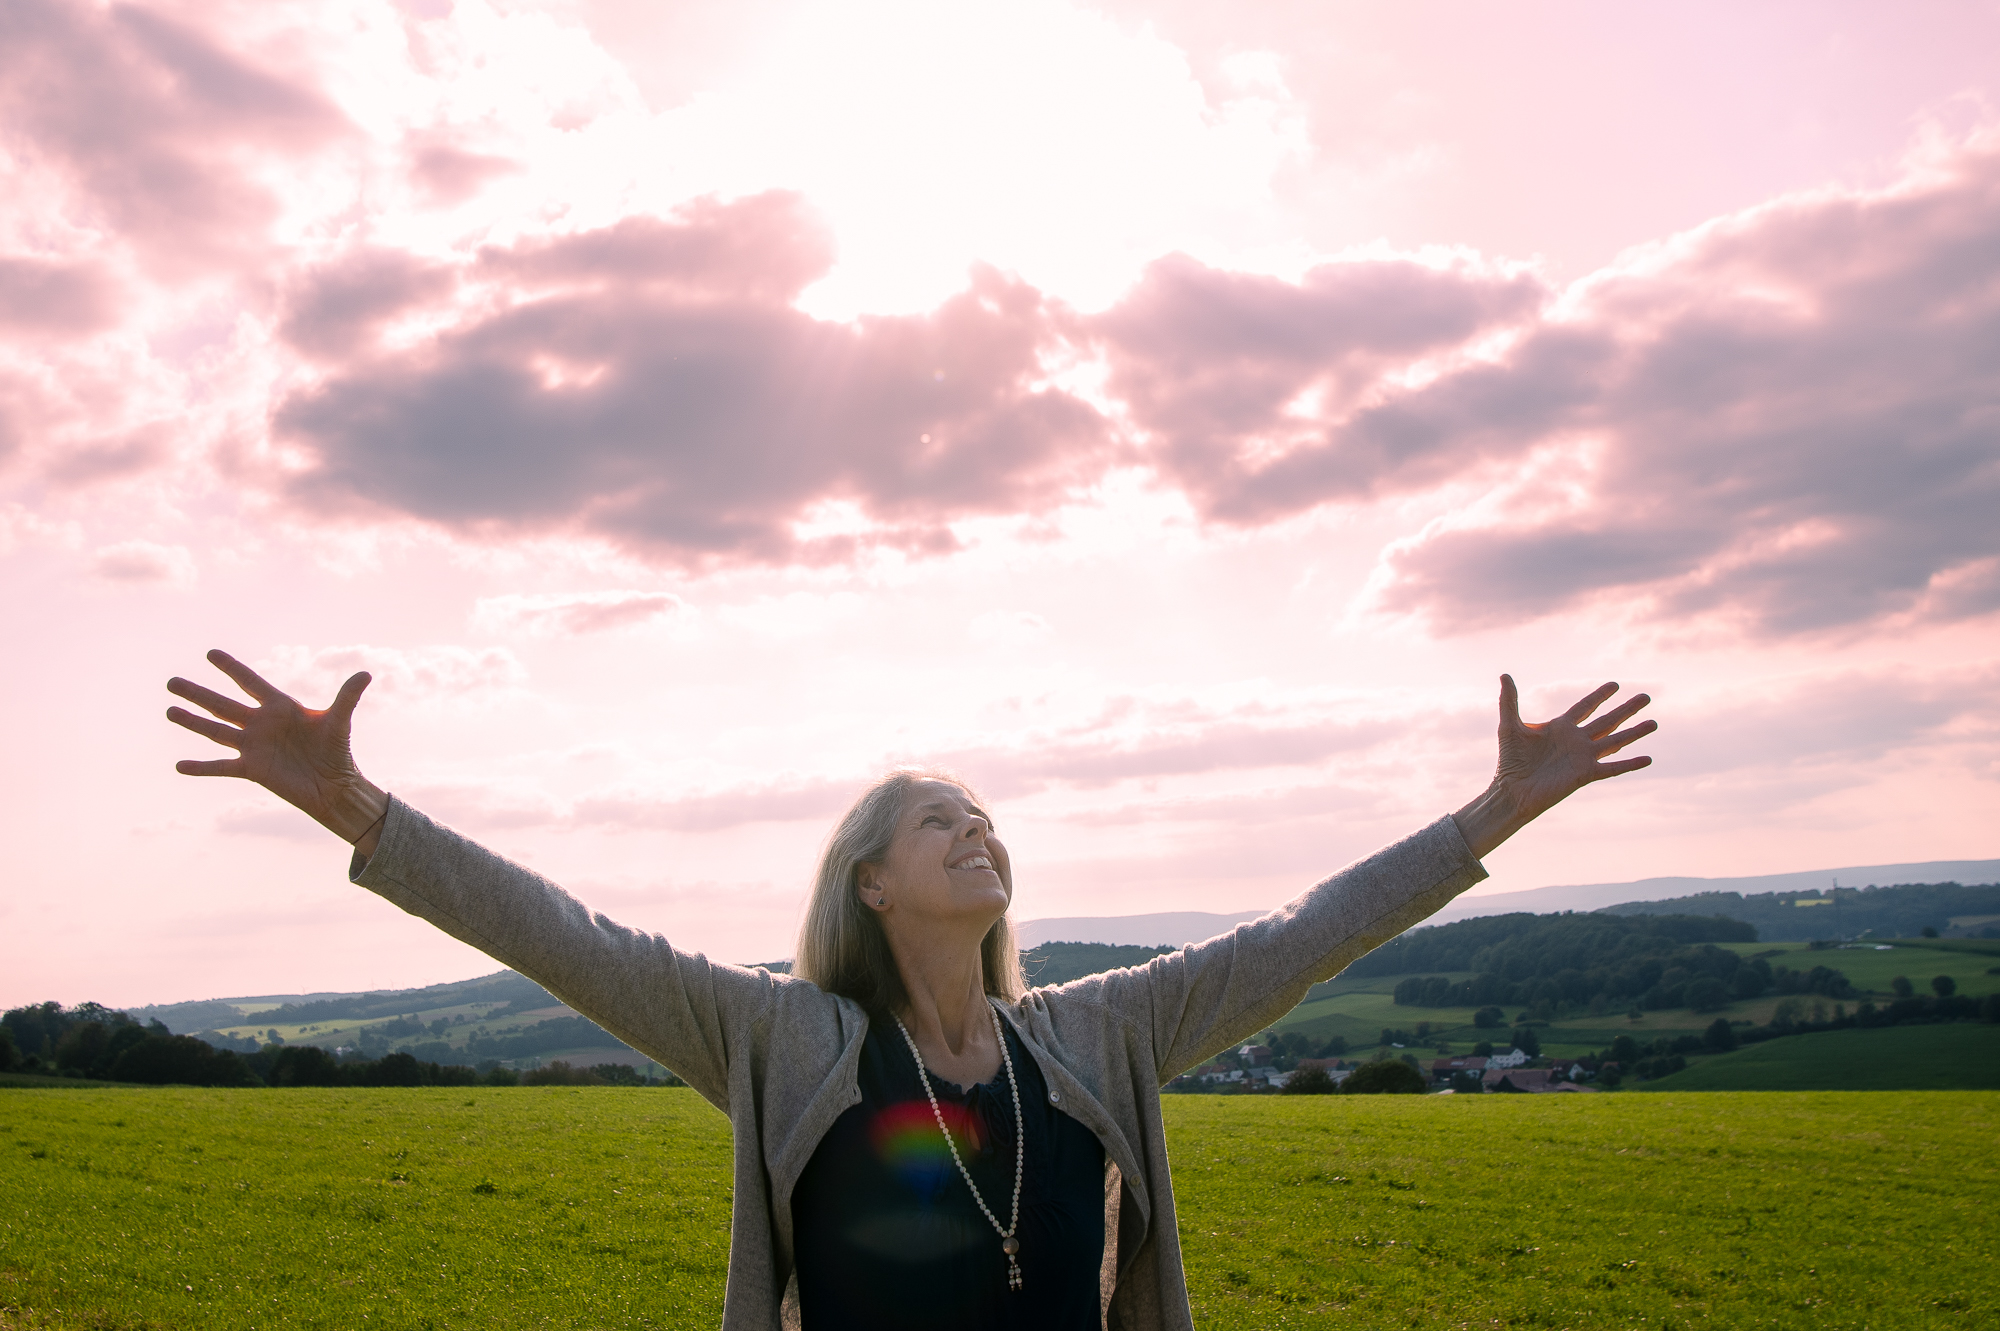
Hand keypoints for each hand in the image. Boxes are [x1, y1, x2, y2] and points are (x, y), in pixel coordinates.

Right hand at [166, 649, 388, 851]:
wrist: (334, 786)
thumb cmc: (337, 750)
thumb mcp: (339, 722)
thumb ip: (347, 698)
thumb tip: (366, 673)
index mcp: (280, 707)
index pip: (250, 682)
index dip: (231, 668)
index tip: (210, 653)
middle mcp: (261, 724)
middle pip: (222, 705)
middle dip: (198, 693)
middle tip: (171, 681)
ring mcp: (254, 747)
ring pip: (216, 731)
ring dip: (192, 722)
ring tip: (168, 711)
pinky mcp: (252, 769)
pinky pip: (221, 767)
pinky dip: (202, 768)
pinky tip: (180, 766)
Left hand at [1452, 674, 1654, 858]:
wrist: (1512, 790)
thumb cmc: (1509, 761)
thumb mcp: (1510, 726)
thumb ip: (1509, 701)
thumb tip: (1505, 675)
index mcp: (1561, 728)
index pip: (1585, 707)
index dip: (1600, 696)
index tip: (1615, 684)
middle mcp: (1576, 741)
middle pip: (1607, 720)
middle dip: (1626, 709)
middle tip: (1646, 697)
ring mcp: (1583, 758)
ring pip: (1615, 741)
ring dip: (1635, 732)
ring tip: (1654, 723)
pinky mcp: (1585, 774)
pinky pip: (1612, 768)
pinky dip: (1629, 763)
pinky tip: (1648, 758)